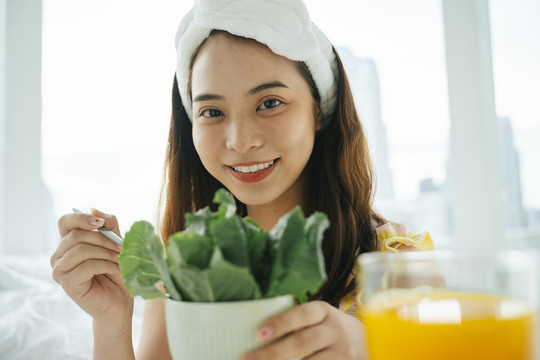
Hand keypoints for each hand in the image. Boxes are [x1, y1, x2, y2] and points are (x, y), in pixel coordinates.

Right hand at [50, 209, 132, 323]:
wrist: (120, 301)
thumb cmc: (116, 271)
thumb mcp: (116, 242)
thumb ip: (108, 225)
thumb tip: (94, 210)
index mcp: (68, 242)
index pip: (65, 221)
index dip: (81, 218)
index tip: (101, 223)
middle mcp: (59, 255)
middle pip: (77, 235)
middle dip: (104, 239)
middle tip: (122, 248)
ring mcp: (60, 270)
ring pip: (81, 249)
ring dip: (107, 253)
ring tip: (120, 261)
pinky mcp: (67, 284)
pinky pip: (87, 266)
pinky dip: (106, 265)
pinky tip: (115, 270)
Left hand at [242, 300, 367, 359]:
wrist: (370, 343)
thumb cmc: (331, 331)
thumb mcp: (320, 320)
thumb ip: (298, 324)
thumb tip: (259, 335)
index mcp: (325, 312)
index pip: (303, 314)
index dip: (281, 322)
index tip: (259, 333)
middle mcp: (336, 330)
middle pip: (303, 342)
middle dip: (274, 353)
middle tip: (249, 358)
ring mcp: (344, 353)